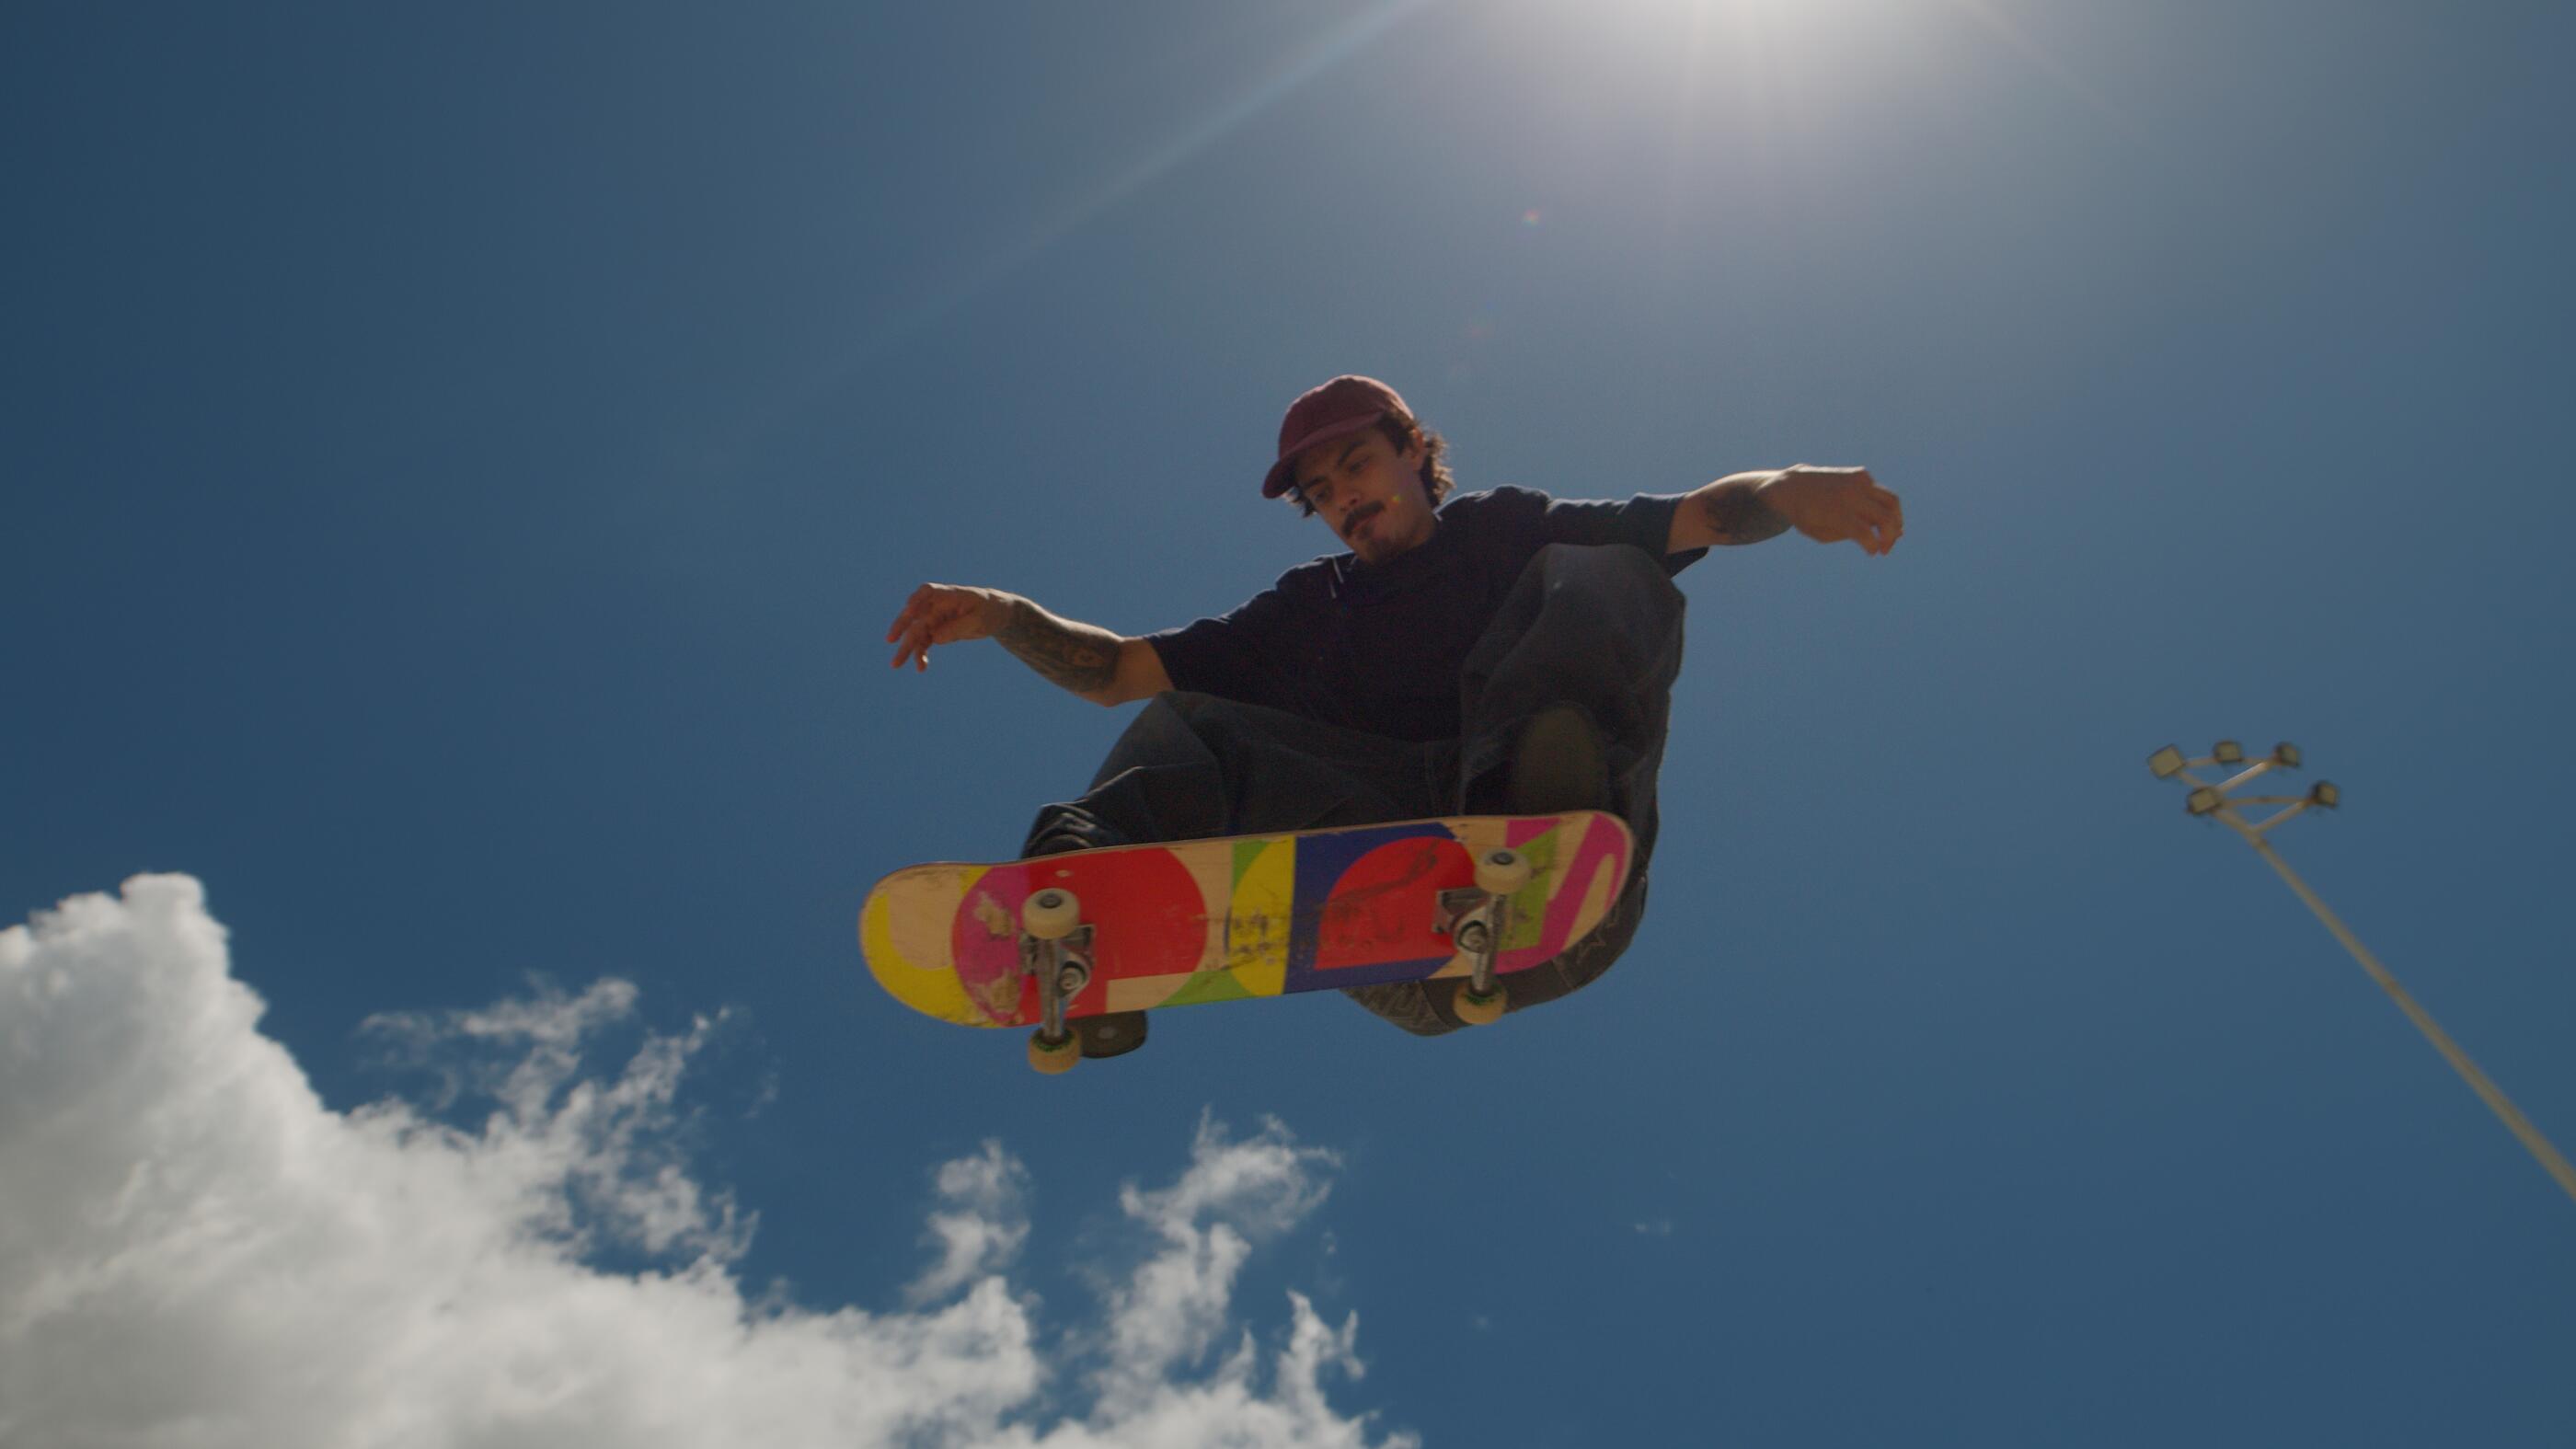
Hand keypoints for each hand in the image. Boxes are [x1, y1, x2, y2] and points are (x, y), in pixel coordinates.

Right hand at [885, 583, 1013, 671]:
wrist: (995, 614)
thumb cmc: (988, 611)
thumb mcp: (978, 620)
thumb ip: (957, 627)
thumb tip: (935, 638)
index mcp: (949, 595)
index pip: (928, 592)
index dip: (916, 600)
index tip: (908, 610)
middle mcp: (937, 605)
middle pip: (915, 615)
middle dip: (902, 627)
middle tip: (890, 640)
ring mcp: (935, 618)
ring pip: (916, 632)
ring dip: (907, 648)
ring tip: (896, 664)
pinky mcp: (936, 631)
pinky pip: (924, 643)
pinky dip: (921, 655)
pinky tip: (921, 668)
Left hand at [1759, 465, 1902, 555]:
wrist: (1792, 486)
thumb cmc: (1807, 516)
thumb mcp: (1823, 534)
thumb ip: (1854, 535)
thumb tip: (1889, 534)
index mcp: (1836, 513)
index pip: (1866, 534)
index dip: (1874, 547)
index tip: (1872, 552)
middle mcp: (1850, 494)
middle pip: (1886, 518)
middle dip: (1891, 537)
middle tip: (1885, 549)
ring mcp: (1857, 481)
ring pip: (1892, 500)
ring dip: (1896, 519)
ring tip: (1890, 534)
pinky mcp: (1861, 474)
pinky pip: (1879, 492)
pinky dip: (1880, 505)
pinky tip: (1870, 515)